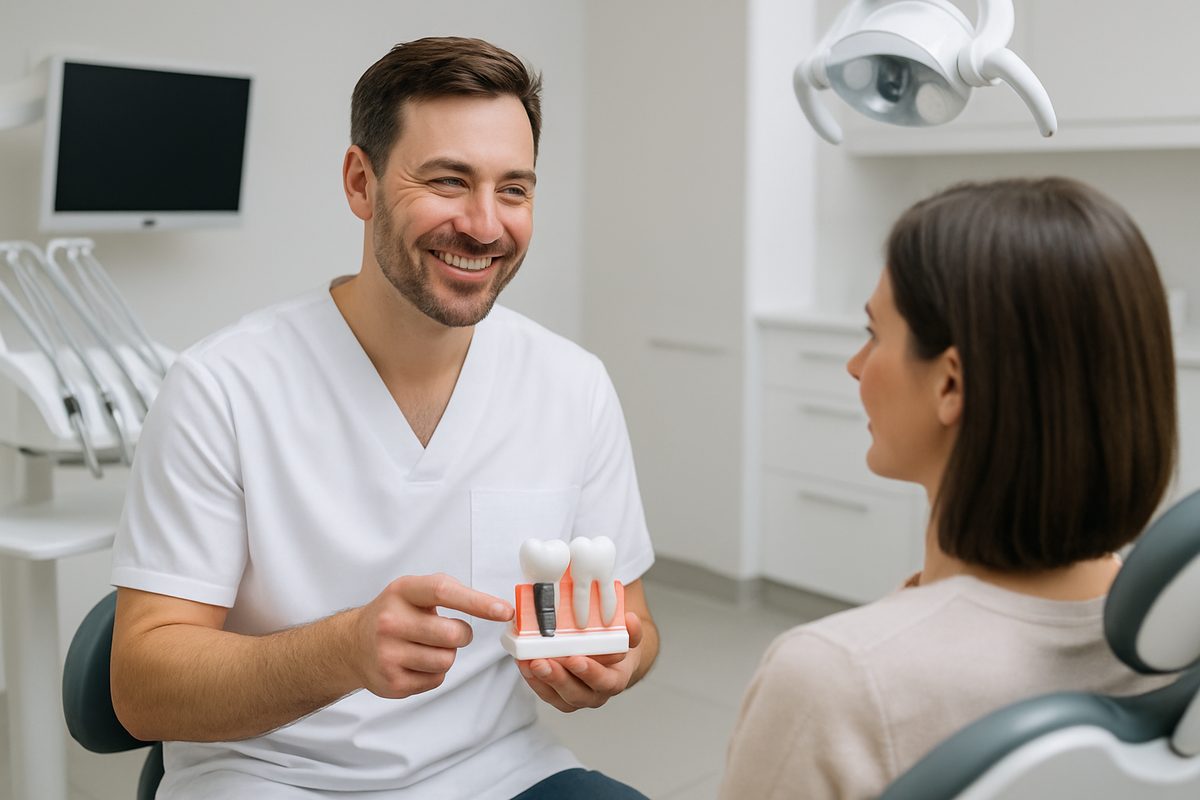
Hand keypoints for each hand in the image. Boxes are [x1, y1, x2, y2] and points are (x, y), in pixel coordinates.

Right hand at [353, 573, 512, 698]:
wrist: (352, 644)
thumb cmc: (394, 613)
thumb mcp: (414, 590)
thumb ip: (450, 591)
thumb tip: (497, 608)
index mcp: (402, 592)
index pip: (444, 592)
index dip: (478, 602)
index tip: (504, 611)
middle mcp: (391, 621)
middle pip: (452, 634)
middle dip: (461, 635)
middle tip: (448, 631)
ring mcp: (388, 654)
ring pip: (447, 660)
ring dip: (446, 655)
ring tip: (425, 646)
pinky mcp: (392, 682)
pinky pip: (436, 679)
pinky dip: (434, 672)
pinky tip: (415, 661)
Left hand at [516, 612, 643, 711]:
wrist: (611, 663)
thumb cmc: (617, 650)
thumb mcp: (629, 639)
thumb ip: (632, 631)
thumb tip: (631, 619)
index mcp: (614, 681)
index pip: (603, 681)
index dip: (589, 672)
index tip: (575, 659)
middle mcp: (595, 695)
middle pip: (575, 693)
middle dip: (557, 678)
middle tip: (541, 662)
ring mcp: (576, 698)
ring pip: (557, 696)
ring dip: (541, 680)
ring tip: (528, 662)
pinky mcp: (559, 696)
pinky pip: (545, 692)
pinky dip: (533, 680)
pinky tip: (523, 664)